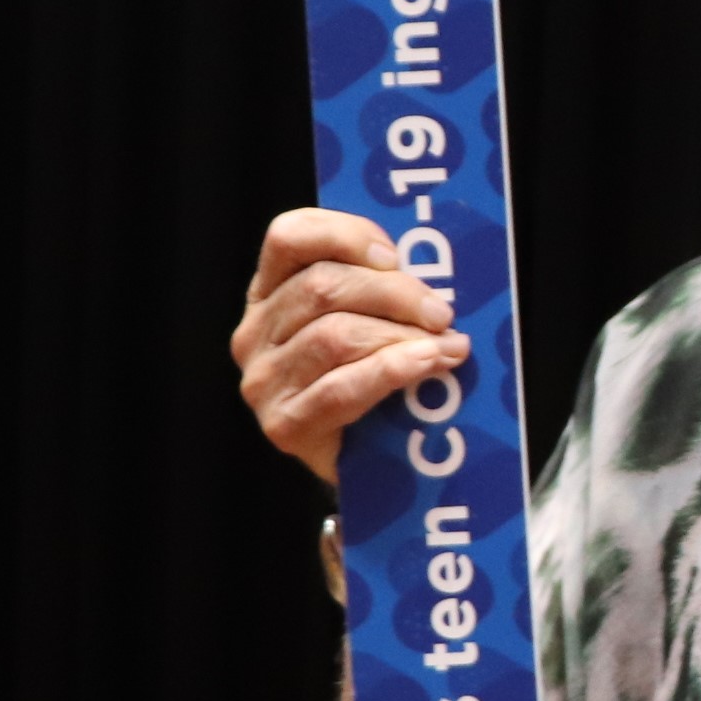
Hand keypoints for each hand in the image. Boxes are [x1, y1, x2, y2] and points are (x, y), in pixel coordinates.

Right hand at [231, 208, 465, 486]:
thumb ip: (382, 291)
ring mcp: (264, 381)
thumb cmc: (371, 383)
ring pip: (334, 335)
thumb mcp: (366, 323)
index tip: (394, 256)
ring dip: (401, 335)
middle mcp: (255, 333)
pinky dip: (393, 371)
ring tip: (445, 346)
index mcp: (270, 293)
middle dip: (394, 293)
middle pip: (322, 286)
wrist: (362, 465)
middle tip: (441, 313)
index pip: (289, 237)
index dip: (345, 235)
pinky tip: (427, 364)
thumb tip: (435, 277)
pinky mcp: (285, 425)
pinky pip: (341, 388)